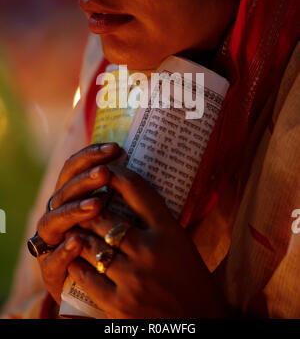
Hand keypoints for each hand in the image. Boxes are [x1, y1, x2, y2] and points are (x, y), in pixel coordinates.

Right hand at [36, 142, 119, 303]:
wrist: (102, 286)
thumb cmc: (112, 243)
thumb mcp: (119, 213)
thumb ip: (123, 191)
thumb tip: (143, 160)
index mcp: (73, 195)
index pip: (76, 167)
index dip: (92, 155)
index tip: (116, 148)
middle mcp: (59, 214)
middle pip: (65, 190)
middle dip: (85, 179)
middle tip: (105, 172)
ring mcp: (53, 241)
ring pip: (54, 220)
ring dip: (75, 210)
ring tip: (96, 204)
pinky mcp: (51, 270)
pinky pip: (53, 259)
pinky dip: (64, 249)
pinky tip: (77, 241)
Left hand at [63, 165, 229, 317]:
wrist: (203, 324)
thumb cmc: (194, 282)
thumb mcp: (182, 244)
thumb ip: (159, 223)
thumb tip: (131, 196)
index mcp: (170, 232)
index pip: (139, 192)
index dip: (119, 176)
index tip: (108, 169)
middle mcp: (151, 251)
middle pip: (105, 217)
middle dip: (89, 207)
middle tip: (82, 201)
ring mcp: (134, 279)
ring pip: (90, 245)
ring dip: (79, 234)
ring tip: (74, 228)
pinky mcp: (120, 305)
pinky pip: (87, 276)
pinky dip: (78, 264)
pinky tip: (77, 259)